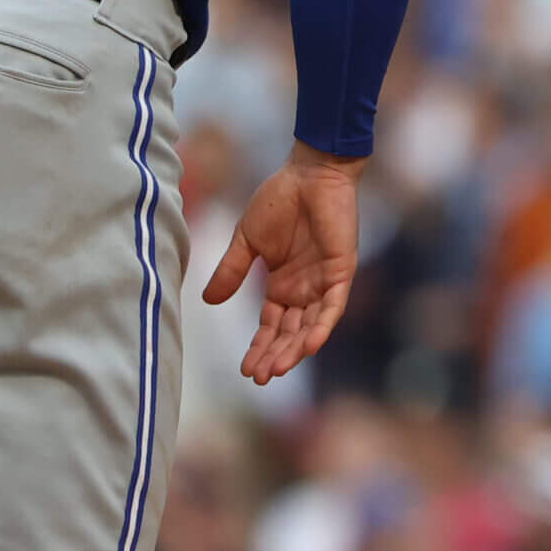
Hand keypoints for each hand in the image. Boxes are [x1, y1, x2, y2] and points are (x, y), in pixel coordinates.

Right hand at [203, 141, 363, 384]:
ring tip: (278, 369)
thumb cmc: (280, 200)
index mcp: (282, 284)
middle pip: (290, 332)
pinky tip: (308, 346)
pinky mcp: (341, 270)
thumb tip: (208, 300)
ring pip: (310, 325)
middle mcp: (304, 288)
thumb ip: (232, 270)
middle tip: (259, 378)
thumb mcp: (248, 240)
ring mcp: (323, 281)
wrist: (310, 173)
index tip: (245, 371)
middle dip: (275, 356)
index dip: (259, 347)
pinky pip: (334, 305)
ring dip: (296, 348)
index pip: (271, 325)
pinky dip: (322, 325)